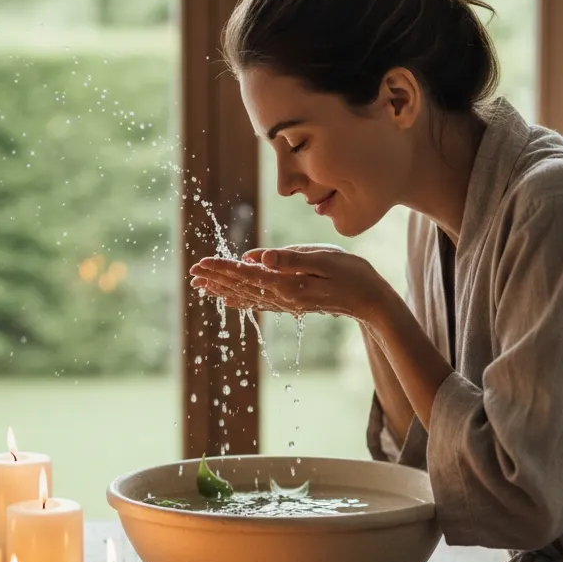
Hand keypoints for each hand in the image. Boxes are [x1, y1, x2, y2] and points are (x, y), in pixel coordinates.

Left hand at [188, 244, 393, 323]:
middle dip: (216, 279)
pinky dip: (240, 300)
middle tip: (192, 273)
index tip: (201, 263)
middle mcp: (284, 298)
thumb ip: (289, 258)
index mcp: (289, 284)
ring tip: (201, 286)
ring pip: (247, 297)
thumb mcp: (323, 258)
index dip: (222, 268)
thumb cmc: (352, 274)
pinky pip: (259, 303)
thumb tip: (257, 257)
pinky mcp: (292, 305)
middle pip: (242, 287)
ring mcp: (288, 304)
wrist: (370, 301)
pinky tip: (228, 299)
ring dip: (223, 290)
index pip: (247, 274)